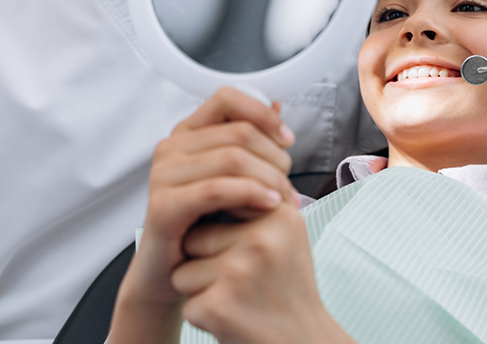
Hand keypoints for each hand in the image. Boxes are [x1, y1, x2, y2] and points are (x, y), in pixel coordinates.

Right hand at [109, 87, 297, 343]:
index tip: (287, 139)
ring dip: (269, 179)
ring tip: (285, 199)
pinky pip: (216, 189)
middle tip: (289, 185)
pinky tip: (269, 204)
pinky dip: (250, 194)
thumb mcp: (235, 177)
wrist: (171, 273)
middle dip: (275, 157)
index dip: (263, 113)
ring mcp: (163, 175)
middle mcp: (171, 147)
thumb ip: (253, 140)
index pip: (228, 98)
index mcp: (188, 132)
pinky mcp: (163, 206)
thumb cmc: (205, 224)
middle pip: (239, 132)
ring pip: (233, 159)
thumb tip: (278, 104)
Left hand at [172, 205, 354, 343]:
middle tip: (242, 278)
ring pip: (184, 268)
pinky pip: (185, 300)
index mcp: (279, 215)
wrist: (302, 341)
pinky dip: (202, 314)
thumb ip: (259, 197)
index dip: (221, 228)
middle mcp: (261, 239)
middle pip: (197, 235)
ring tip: (238, 296)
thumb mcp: (286, 232)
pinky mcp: (218, 306)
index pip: (221, 201)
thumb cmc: (286, 285)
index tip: (243, 249)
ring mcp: (239, 273)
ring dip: (202, 287)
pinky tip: (232, 317)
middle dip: (207, 258)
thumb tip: (224, 160)